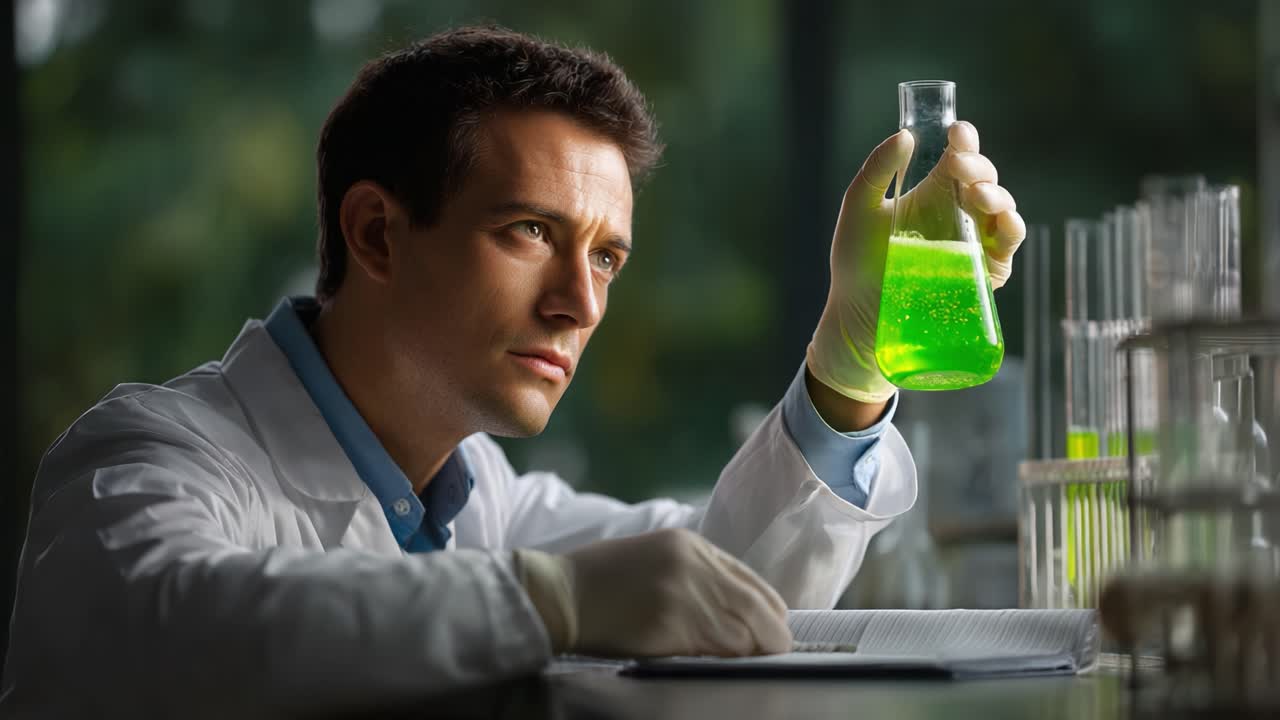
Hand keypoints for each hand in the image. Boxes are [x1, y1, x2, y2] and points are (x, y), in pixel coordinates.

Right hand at [514, 528, 791, 656]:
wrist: (559, 594)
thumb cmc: (599, 581)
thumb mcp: (654, 558)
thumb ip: (694, 574)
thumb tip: (731, 608)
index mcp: (691, 544)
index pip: (751, 580)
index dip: (767, 609)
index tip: (769, 628)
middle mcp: (695, 563)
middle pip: (758, 605)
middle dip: (772, 634)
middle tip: (773, 651)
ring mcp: (686, 593)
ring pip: (746, 631)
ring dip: (754, 651)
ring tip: (751, 661)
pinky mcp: (674, 624)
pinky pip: (719, 647)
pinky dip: (730, 658)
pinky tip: (727, 663)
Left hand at [806, 122, 1024, 402]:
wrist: (859, 315)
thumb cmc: (856, 263)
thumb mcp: (858, 208)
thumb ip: (877, 170)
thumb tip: (906, 135)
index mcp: (932, 192)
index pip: (958, 156)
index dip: (964, 139)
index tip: (957, 132)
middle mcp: (957, 213)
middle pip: (983, 178)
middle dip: (977, 166)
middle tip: (959, 166)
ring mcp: (973, 241)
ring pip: (1001, 207)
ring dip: (995, 194)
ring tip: (976, 194)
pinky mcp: (984, 272)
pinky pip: (1008, 245)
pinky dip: (1011, 228)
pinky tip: (1002, 221)